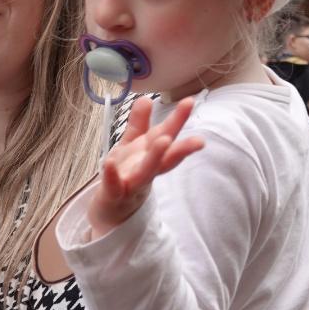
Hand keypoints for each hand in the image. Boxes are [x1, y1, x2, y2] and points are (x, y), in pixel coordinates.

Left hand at [88, 98, 204, 239]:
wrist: (110, 210)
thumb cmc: (126, 174)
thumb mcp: (132, 147)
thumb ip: (139, 124)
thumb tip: (147, 99)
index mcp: (150, 154)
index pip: (167, 135)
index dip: (178, 119)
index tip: (190, 101)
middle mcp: (147, 170)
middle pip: (166, 158)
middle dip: (182, 147)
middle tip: (199, 139)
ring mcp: (132, 184)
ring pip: (146, 172)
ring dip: (156, 157)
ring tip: (163, 141)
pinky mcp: (113, 196)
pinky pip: (113, 186)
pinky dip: (112, 176)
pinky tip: (109, 163)